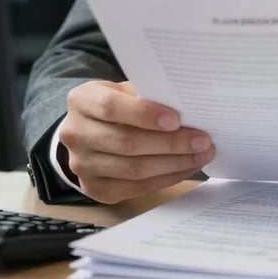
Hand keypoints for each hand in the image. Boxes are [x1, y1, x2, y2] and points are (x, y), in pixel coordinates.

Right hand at [58, 80, 214, 203]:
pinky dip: (165, 179)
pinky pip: (135, 189)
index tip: (176, 120)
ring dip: (173, 163)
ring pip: (133, 169)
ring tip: (201, 155)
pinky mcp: (94, 189)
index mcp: (81, 100)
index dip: (145, 114)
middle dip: (170, 143)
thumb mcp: (125, 89)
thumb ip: (148, 94)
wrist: (89, 129)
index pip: (111, 107)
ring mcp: (82, 165)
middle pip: (126, 142)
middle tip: (202, 140)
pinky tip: (185, 168)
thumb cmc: (117, 103)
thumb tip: (188, 106)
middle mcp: (75, 134)